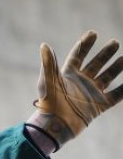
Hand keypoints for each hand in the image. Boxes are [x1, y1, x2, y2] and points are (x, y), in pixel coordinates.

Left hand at [26, 30, 122, 149]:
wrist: (55, 126)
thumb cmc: (48, 103)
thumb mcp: (48, 81)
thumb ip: (48, 63)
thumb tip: (44, 45)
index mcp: (67, 75)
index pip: (78, 56)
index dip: (85, 45)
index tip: (93, 33)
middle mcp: (81, 82)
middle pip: (95, 64)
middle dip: (105, 54)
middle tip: (115, 42)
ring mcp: (91, 93)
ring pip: (107, 77)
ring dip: (116, 67)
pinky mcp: (99, 105)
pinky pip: (116, 95)